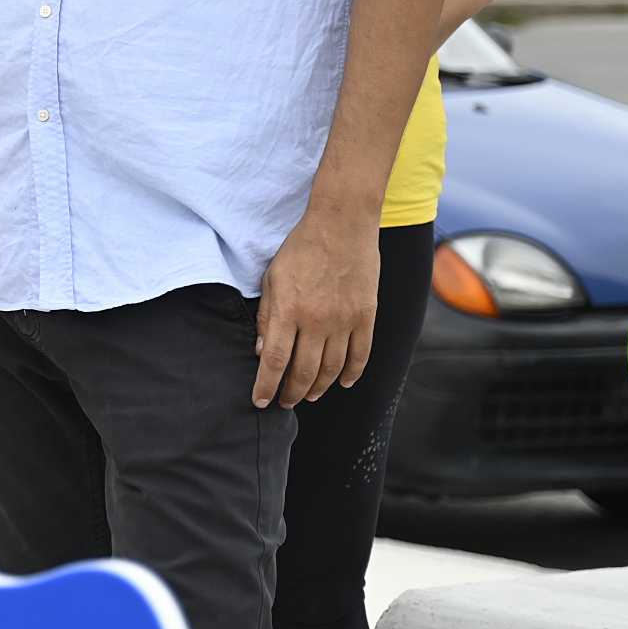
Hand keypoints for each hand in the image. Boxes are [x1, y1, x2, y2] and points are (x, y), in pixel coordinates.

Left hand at [253, 212, 377, 407]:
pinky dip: (352, 373)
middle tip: (284, 402)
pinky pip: (361, 354)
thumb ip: (268, 317)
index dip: (266, 385)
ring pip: (332, 368)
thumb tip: (262, 352)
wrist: (341, 226)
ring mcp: (345, 320)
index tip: (260, 401)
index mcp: (289, 311)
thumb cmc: (300, 249)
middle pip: (304, 371)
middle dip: (292, 393)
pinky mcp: (366, 316)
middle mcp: (318, 321)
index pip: (275, 361)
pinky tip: (342, 383)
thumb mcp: (272, 278)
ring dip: (319, 386)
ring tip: (308, 395)